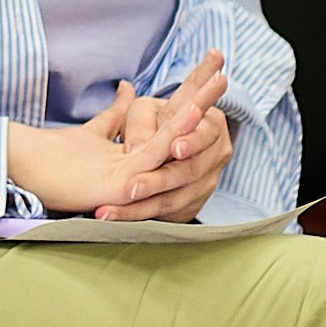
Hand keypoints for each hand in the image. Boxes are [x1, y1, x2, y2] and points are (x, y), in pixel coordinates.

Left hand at [5, 51, 227, 215]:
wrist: (33, 169)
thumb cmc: (61, 156)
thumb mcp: (98, 128)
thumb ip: (117, 112)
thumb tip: (126, 85)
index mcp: (143, 151)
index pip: (176, 114)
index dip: (194, 90)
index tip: (215, 63)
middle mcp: (149, 166)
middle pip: (185, 126)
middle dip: (205, 94)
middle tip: (224, 64)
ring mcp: (142, 175)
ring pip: (181, 137)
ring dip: (201, 106)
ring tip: (221, 78)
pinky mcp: (129, 180)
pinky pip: (160, 153)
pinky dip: (180, 130)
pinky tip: (195, 109)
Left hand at [108, 97, 232, 222]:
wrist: (164, 143)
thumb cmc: (154, 119)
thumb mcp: (146, 110)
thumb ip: (142, 123)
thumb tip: (136, 148)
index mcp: (212, 126)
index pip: (205, 134)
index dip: (191, 141)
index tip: (174, 148)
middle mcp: (214, 158)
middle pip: (190, 172)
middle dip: (160, 181)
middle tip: (132, 187)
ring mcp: (205, 186)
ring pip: (175, 199)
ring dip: (141, 207)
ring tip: (111, 210)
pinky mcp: (190, 206)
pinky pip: (167, 215)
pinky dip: (140, 215)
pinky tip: (117, 216)